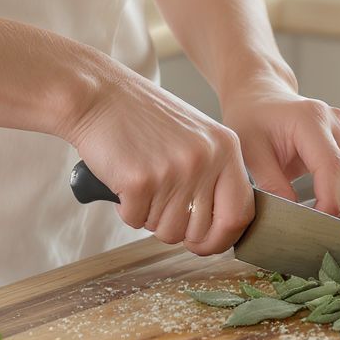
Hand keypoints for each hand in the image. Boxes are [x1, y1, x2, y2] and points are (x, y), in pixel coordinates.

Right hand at [68, 61, 253, 255]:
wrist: (99, 95)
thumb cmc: (142, 117)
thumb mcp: (195, 137)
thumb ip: (212, 175)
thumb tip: (217, 228)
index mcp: (225, 148)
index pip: (240, 213)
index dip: (222, 238)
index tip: (205, 244)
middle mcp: (205, 160)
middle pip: (200, 231)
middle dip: (177, 230)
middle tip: (159, 208)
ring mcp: (174, 171)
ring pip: (167, 231)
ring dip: (149, 217)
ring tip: (141, 184)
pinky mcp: (140, 181)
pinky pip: (135, 220)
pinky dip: (125, 209)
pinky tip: (123, 179)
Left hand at [219, 80, 339, 228]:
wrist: (259, 95)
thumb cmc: (250, 120)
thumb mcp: (248, 151)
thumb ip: (271, 184)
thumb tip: (294, 222)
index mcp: (310, 119)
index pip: (334, 166)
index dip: (332, 203)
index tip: (318, 231)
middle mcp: (336, 123)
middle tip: (339, 243)